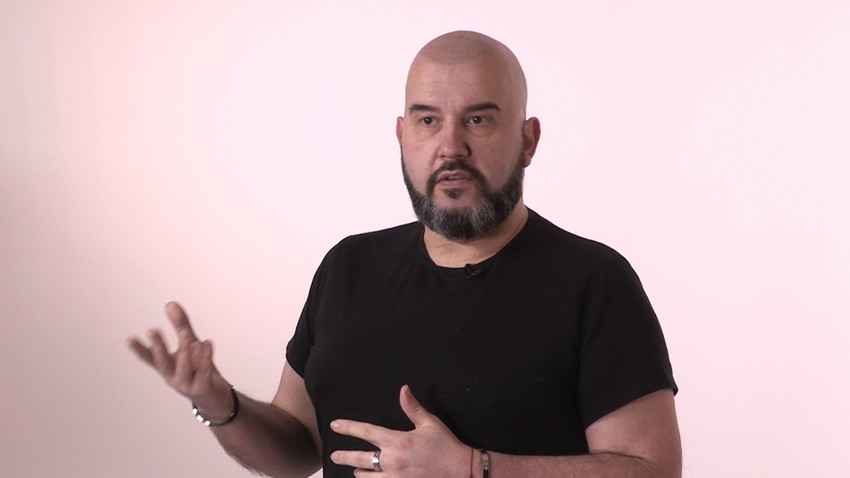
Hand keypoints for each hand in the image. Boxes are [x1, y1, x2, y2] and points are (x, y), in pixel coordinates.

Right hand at [126, 302, 232, 417]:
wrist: (214, 397)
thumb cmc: (199, 370)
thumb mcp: (190, 344)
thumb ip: (180, 325)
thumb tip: (170, 304)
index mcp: (167, 367)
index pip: (149, 357)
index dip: (139, 349)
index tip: (129, 339)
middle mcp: (173, 377)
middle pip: (162, 362)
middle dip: (158, 346)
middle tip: (152, 330)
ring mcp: (186, 385)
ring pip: (183, 367)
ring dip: (184, 350)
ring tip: (186, 334)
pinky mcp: (201, 388)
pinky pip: (203, 371)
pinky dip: (205, 357)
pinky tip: (206, 343)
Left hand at [330, 385, 471, 476]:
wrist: (461, 472)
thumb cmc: (445, 446)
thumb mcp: (430, 424)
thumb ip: (412, 408)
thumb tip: (403, 389)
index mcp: (397, 441)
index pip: (366, 432)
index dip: (348, 427)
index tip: (335, 425)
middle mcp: (392, 461)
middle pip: (358, 459)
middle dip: (343, 456)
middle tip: (334, 456)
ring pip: (366, 477)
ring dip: (359, 473)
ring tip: (356, 470)